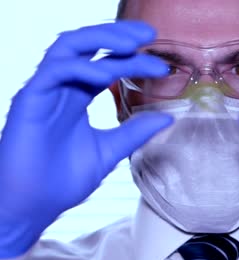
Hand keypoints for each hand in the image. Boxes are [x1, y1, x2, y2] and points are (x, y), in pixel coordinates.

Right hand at [0, 21, 171, 257]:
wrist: (33, 206)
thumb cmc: (63, 180)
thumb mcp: (109, 150)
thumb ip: (135, 132)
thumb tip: (167, 118)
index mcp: (77, 97)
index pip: (105, 64)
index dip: (133, 60)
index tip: (162, 66)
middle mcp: (62, 88)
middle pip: (88, 46)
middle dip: (119, 35)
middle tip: (149, 34)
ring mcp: (45, 90)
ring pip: (69, 47)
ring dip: (102, 39)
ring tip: (134, 43)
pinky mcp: (30, 99)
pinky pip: (55, 71)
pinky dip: (82, 68)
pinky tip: (106, 74)